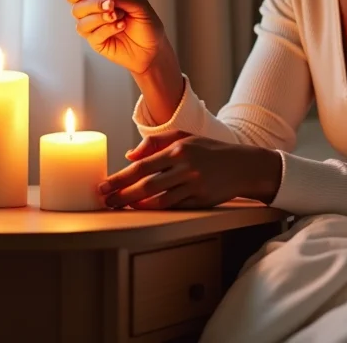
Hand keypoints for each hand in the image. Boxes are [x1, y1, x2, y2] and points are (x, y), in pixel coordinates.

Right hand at [65, 0, 164, 73]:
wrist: (156, 49)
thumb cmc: (147, 24)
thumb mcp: (137, 4)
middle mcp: (93, 14)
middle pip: (76, 7)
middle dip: (93, 4)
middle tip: (111, 4)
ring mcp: (94, 30)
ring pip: (81, 23)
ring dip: (101, 18)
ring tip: (120, 17)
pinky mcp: (97, 44)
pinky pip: (93, 35)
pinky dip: (108, 29)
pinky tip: (121, 26)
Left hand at [100, 132, 254, 209]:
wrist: (243, 165)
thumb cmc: (209, 149)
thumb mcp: (185, 136)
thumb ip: (156, 142)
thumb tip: (129, 156)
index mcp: (179, 149)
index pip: (142, 166)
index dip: (120, 178)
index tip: (103, 185)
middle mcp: (186, 167)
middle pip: (146, 186)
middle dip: (122, 195)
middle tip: (105, 201)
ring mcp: (194, 186)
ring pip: (158, 201)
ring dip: (136, 205)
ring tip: (119, 207)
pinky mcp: (201, 201)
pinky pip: (173, 207)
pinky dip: (156, 210)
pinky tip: (143, 209)